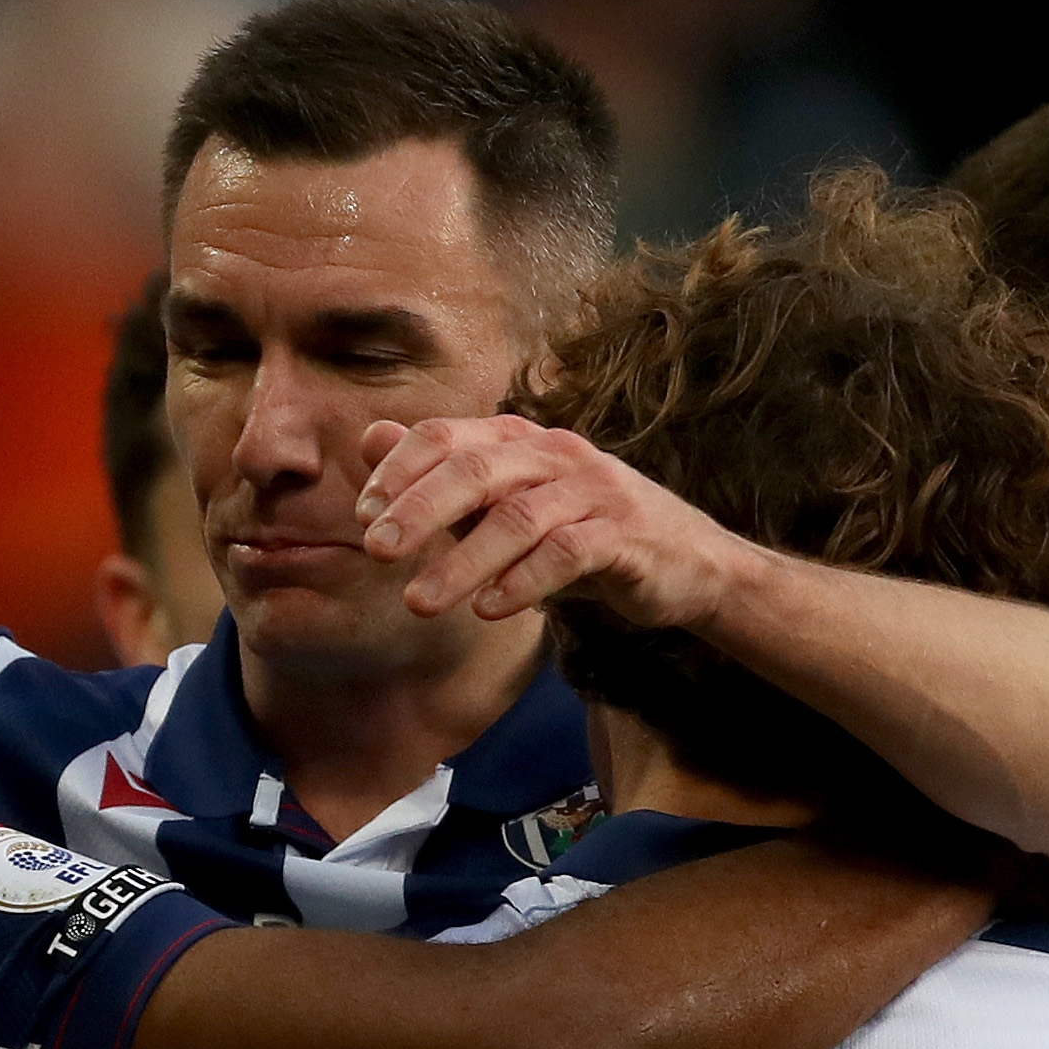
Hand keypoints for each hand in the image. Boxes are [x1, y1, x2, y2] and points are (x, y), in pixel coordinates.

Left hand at [355, 415, 746, 628]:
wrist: (686, 564)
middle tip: (374, 552)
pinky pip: (568, 554)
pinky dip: (524, 583)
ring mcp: (595, 492)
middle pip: (476, 470)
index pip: (447, 438)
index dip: (399, 472)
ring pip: (518, 517)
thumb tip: (369, 440)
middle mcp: (556, 455)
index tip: (362, 519)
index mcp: (520, 441)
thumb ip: (440, 478)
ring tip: (419, 603)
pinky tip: (489, 611)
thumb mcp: (504, 503)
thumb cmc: (581, 532)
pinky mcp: (625, 537)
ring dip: (463, 562)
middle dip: (419, 510)